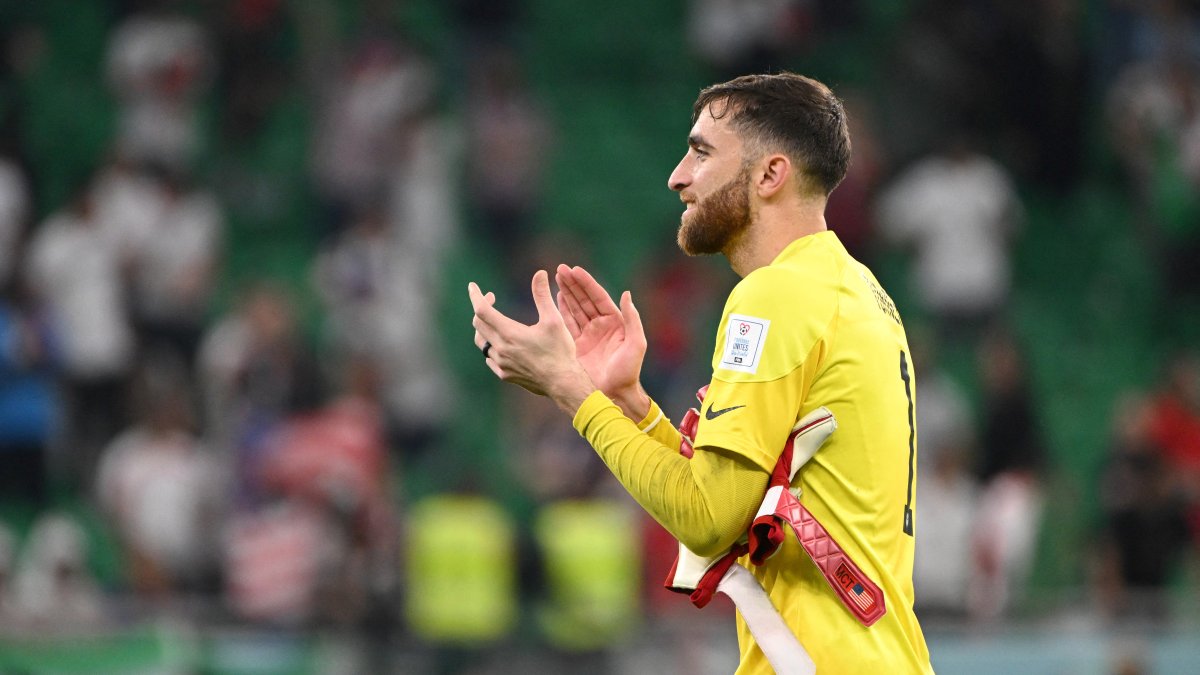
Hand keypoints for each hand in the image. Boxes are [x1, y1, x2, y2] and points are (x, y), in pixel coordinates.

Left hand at [469, 270, 595, 413]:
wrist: (562, 382)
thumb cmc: (560, 350)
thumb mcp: (554, 320)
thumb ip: (543, 296)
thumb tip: (540, 273)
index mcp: (509, 333)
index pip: (482, 310)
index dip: (475, 296)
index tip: (472, 286)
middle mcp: (501, 348)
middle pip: (478, 324)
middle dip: (482, 307)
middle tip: (492, 298)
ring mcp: (501, 363)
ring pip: (481, 341)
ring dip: (483, 327)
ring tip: (493, 319)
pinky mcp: (504, 374)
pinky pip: (489, 357)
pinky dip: (490, 345)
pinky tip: (500, 342)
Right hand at [555, 264, 649, 418]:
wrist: (615, 394)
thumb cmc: (629, 371)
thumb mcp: (636, 344)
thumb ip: (632, 319)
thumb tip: (626, 294)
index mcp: (615, 323)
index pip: (598, 297)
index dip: (587, 283)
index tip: (575, 270)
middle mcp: (600, 326)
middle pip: (584, 299)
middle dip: (573, 284)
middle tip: (560, 269)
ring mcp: (587, 335)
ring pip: (574, 309)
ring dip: (566, 293)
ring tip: (556, 278)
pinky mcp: (576, 346)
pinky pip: (567, 324)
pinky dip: (561, 310)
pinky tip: (555, 298)